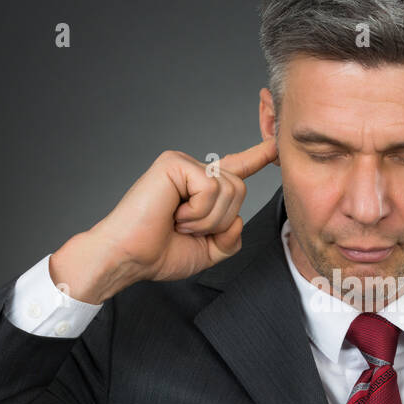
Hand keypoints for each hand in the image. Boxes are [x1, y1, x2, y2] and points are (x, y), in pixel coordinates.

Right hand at [88, 138, 277, 284]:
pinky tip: (174, 215)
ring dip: (206, 220)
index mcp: (202, 191)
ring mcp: (183, 165)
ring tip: (178, 223)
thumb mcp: (208, 252)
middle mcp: (194, 173)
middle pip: (240, 190)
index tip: (275, 145)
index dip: (257, 157)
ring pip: (229, 189)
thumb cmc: (158, 254)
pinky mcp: (174, 163)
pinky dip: (197, 212)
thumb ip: (230, 238)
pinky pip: (211, 187)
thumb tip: (238, 219)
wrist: (128, 258)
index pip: (236, 170)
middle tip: (185, 229)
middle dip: (220, 221)